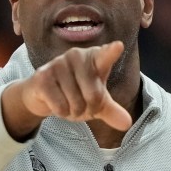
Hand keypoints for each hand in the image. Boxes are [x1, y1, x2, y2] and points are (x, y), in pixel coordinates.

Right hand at [4, 41, 131, 138]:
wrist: (43, 95)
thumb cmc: (75, 94)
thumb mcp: (97, 103)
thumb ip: (112, 111)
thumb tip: (127, 124)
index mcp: (94, 58)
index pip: (105, 56)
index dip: (112, 52)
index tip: (118, 46)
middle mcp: (77, 55)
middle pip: (94, 96)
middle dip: (89, 108)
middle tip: (80, 102)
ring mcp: (58, 63)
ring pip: (76, 103)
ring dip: (73, 111)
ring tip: (66, 100)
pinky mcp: (42, 76)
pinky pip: (60, 106)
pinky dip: (61, 112)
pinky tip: (55, 102)